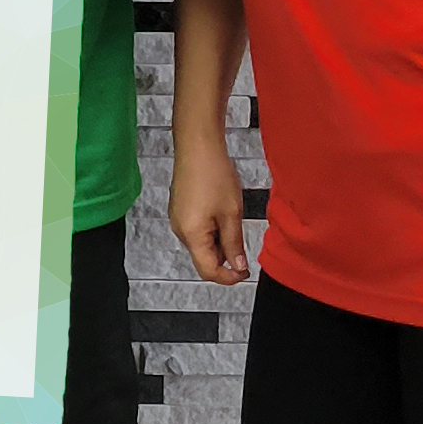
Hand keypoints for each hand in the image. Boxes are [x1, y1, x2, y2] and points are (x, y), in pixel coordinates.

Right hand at [167, 136, 253, 286]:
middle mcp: (180, 230)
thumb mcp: (232, 213)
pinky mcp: (179, 209)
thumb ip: (234, 244)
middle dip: (225, 257)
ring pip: (201, 244)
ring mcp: (178, 219)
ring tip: (233, 219)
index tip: (245, 272)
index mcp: (192, 235)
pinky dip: (211, 230)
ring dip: (219, 242)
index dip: (228, 277)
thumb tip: (238, 266)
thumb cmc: (214, 175)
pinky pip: (196, 230)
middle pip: (203, 258)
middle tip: (243, 241)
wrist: (197, 146)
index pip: (208, 270)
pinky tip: (222, 212)